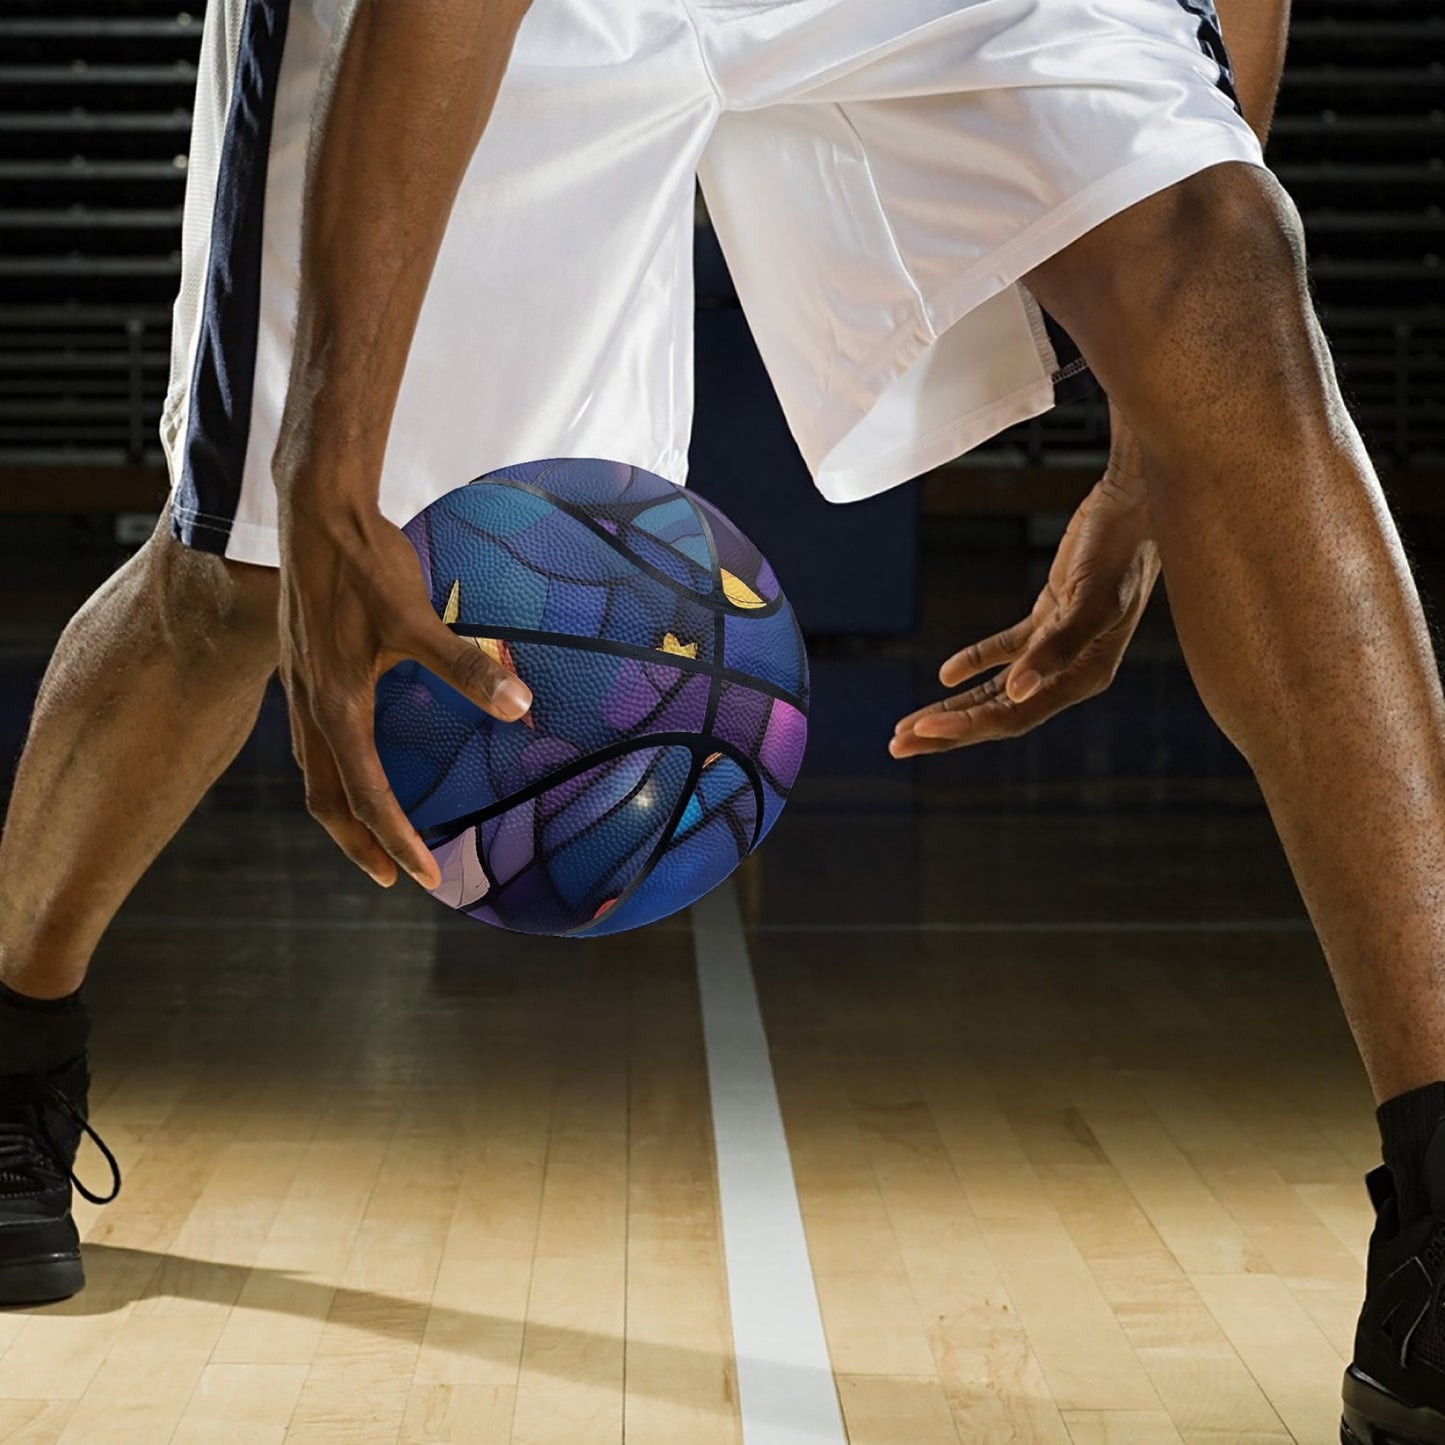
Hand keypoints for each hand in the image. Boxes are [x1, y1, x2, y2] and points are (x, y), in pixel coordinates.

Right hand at [277, 501, 531, 887]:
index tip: (424, 877)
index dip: (394, 839)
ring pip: (315, 773)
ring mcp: (300, 688)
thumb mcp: (416, 616)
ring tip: (375, 837)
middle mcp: (309, 704)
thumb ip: (465, 664)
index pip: (365, 794)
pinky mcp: (304, 669)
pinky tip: (359, 763)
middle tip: (396, 878)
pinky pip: (314, 742)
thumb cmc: (364, 563)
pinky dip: (336, 772)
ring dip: (344, 813)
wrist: (314, 510)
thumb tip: (519, 703)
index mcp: (335, 702)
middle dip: (359, 845)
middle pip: (326, 800)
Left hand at [890, 454, 1158, 756]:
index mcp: (1084, 676)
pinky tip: (946, 674)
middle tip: (897, 745)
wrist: (1138, 502)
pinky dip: (975, 662)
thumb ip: (1057, 649)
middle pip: (998, 713)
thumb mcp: (1092, 599)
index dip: (966, 727)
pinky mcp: (1050, 617)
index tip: (922, 732)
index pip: (1013, 716)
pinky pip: (1006, 650)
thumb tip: (1015, 691)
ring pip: (996, 689)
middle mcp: (1071, 671)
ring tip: (908, 725)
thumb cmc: (1122, 549)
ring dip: (953, 706)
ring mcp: (1058, 646)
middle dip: (948, 730)